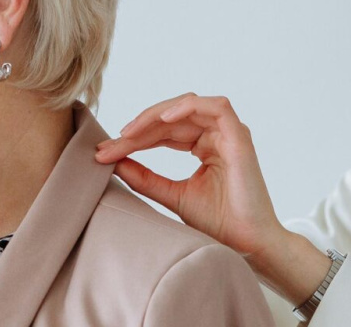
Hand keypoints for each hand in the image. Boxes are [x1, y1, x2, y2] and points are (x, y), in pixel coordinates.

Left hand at [95, 94, 332, 303]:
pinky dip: (189, 107)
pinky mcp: (240, 137)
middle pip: (172, 118)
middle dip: (138, 128)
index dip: (134, 139)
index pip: (164, 132)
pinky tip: (163, 120)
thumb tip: (114, 163)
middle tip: (110, 145)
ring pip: (189, 106)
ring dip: (157, 115)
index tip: (104, 153)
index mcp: (204, 146)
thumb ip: (145, 178)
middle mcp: (217, 136)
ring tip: (130, 132)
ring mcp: (230, 134)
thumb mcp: (172, 196)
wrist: (246, 244)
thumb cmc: (219, 224)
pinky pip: (217, 107)